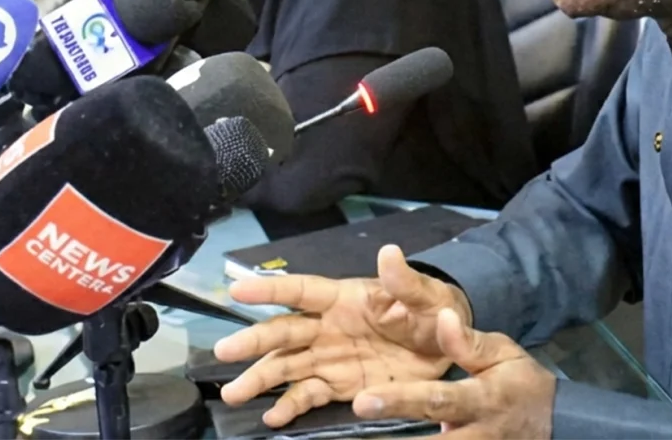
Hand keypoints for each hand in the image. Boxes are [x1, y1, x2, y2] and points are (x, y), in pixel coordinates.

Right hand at [213, 244, 472, 428]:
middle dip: (253, 341)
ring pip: (287, 366)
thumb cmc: (433, 311)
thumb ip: (405, 281)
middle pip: (283, 331)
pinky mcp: (338, 385)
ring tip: (234, 393)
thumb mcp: (426, 295)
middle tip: (223, 351)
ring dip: (260, 379)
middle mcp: (327, 327)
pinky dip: (290, 406)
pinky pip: (309, 395)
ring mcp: (329, 358)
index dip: (270, 289)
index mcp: (343, 298)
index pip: (301, 291)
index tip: (237, 291)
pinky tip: (273, 417)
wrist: (447, 349)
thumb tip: (389, 253)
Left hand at [353, 307, 553, 438]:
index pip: (436, 400)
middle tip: (352, 435)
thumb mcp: (503, 354)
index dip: (400, 402)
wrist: (553, 423)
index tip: (362, 401)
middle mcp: (475, 434)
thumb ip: (468, 343)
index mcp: (482, 399)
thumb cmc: (520, 382)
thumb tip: (442, 317)